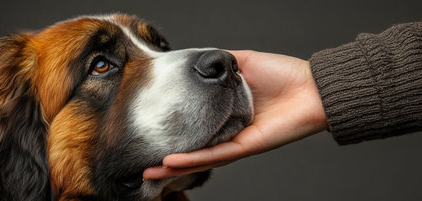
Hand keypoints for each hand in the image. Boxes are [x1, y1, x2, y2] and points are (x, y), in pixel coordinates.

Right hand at [143, 50, 327, 179]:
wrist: (312, 86)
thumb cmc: (283, 74)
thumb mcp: (243, 61)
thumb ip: (221, 63)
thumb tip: (199, 60)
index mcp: (228, 112)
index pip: (197, 125)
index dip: (176, 130)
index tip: (153, 129)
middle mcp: (229, 131)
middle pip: (195, 149)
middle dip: (170, 160)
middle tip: (145, 166)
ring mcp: (237, 141)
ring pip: (201, 158)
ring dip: (175, 167)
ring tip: (150, 172)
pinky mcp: (246, 146)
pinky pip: (216, 154)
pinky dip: (193, 159)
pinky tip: (172, 163)